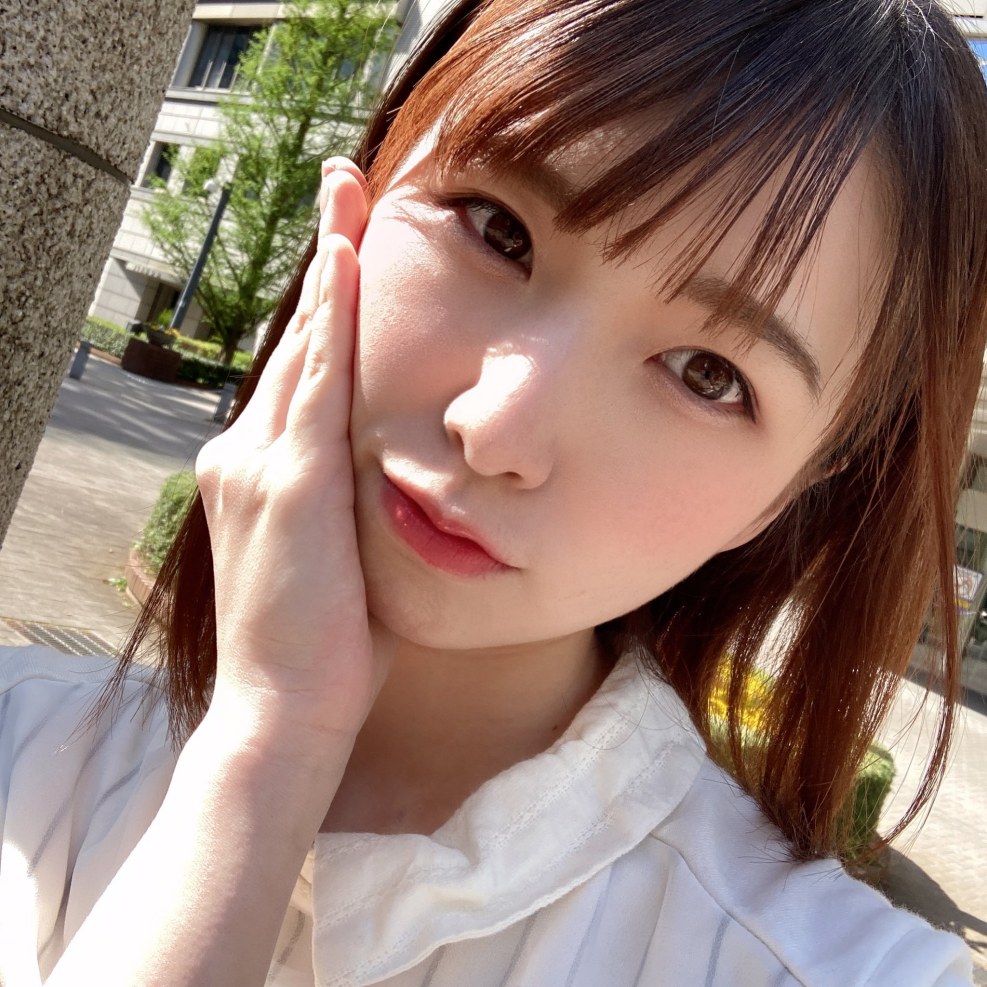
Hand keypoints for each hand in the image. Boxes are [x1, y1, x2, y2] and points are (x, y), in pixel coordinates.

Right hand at [194, 159, 391, 755]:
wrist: (286, 709)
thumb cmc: (326, 643)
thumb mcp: (340, 556)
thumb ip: (353, 502)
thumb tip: (391, 478)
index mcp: (264, 469)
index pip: (303, 371)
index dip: (326, 305)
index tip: (350, 248)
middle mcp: (248, 452)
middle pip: (299, 339)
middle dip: (326, 260)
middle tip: (344, 188)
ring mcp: (260, 464)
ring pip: (305, 348)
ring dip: (331, 269)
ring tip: (347, 197)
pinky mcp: (286, 484)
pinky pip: (315, 387)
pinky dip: (331, 323)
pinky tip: (346, 265)